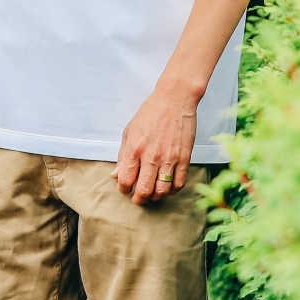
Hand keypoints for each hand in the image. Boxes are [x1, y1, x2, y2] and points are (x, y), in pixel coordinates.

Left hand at [115, 83, 198, 205]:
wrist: (174, 100)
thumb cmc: (150, 113)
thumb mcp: (129, 131)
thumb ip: (122, 155)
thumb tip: (115, 175)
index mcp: (135, 149)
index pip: (126, 179)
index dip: (123, 189)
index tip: (125, 188)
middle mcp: (151, 156)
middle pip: (143, 190)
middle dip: (138, 199)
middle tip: (138, 198)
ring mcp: (169, 158)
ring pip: (162, 191)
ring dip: (155, 196)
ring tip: (152, 193)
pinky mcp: (184, 158)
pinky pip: (178, 183)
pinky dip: (172, 190)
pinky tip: (167, 187)